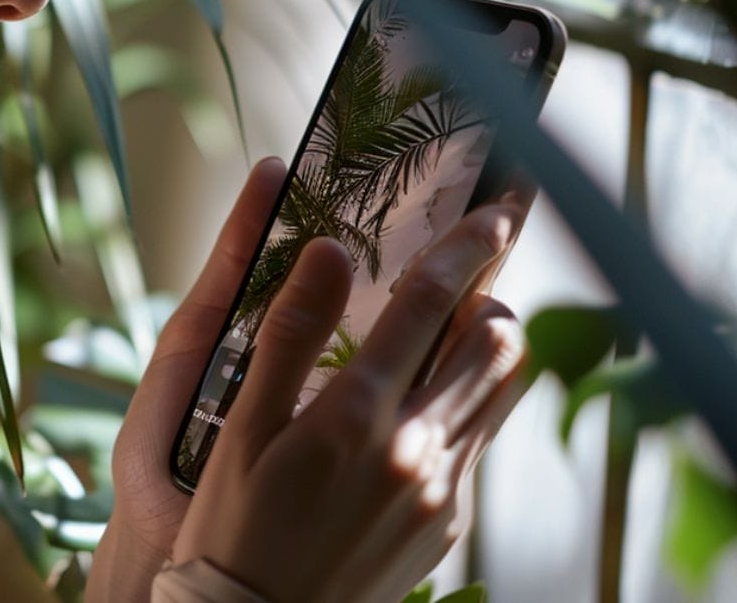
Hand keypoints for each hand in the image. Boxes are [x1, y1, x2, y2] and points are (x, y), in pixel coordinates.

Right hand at [88, 158, 530, 602]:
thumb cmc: (234, 529)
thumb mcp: (244, 429)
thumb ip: (291, 333)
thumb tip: (328, 250)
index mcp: (359, 416)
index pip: (433, 302)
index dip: (469, 244)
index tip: (494, 209)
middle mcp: (416, 450)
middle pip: (497, 344)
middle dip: (492, 295)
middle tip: (464, 275)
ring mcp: (441, 492)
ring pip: (502, 391)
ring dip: (488, 347)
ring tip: (449, 331)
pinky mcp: (447, 523)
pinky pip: (478, 441)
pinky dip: (466, 402)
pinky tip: (417, 406)